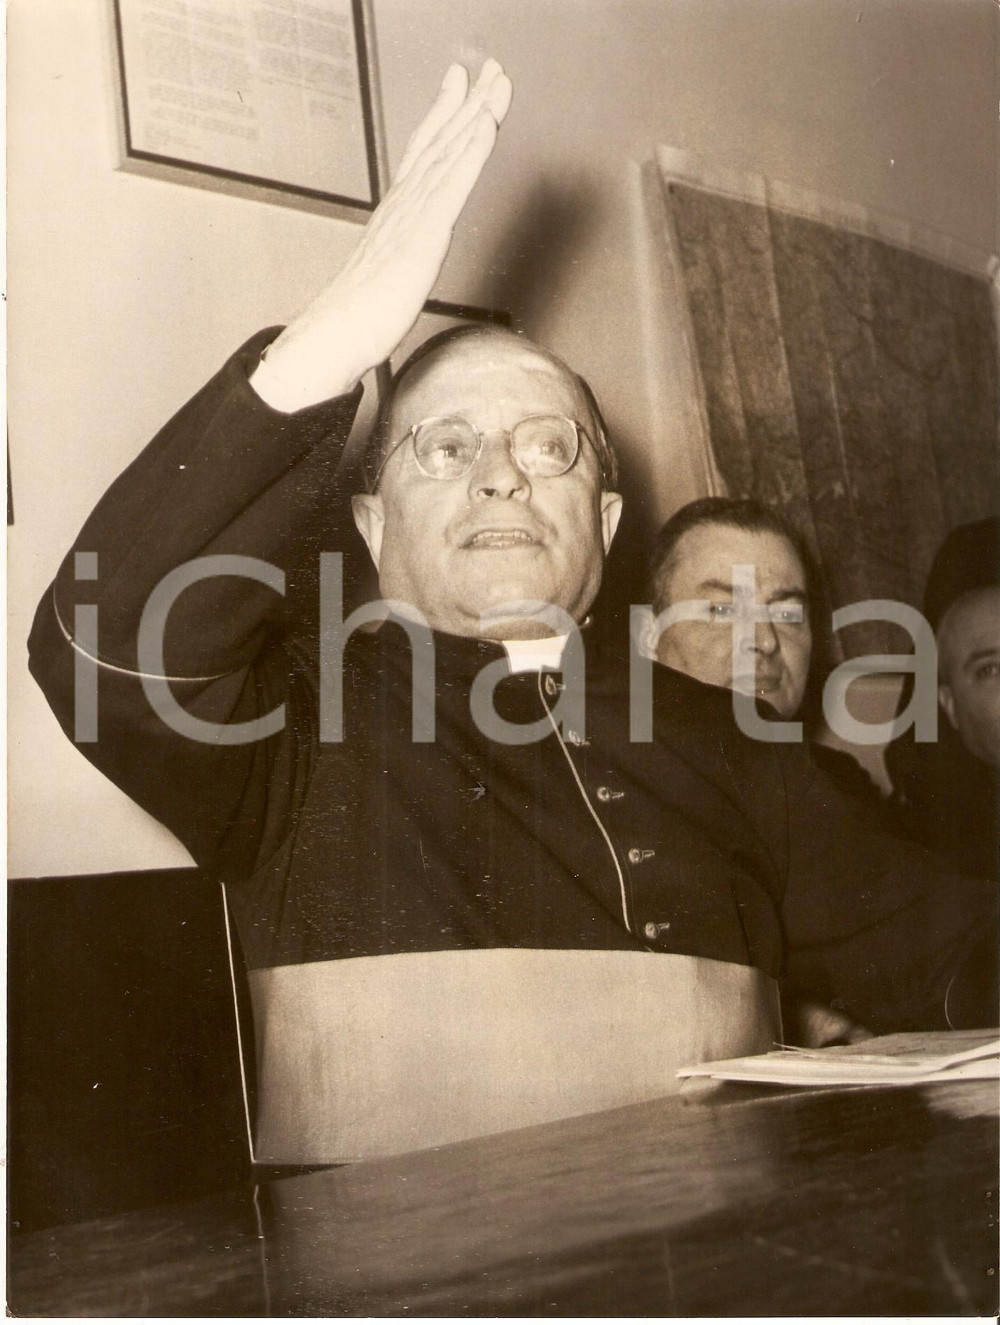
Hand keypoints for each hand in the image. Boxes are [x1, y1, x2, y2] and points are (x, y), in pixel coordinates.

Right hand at [253, 59, 512, 411]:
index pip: (424, 156)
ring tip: (497, 82)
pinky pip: (451, 187)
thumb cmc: (357, 318)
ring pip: (449, 155)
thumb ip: (396, 259)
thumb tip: (400, 259)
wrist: (334, 340)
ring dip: (476, 115)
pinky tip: (486, 126)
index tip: (460, 82)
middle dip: (469, 103)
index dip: (444, 117)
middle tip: (492, 67)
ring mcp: (411, 219)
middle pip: (440, 144)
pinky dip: (470, 152)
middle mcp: (404, 207)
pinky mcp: (421, 239)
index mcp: (397, 216)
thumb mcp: (385, 279)